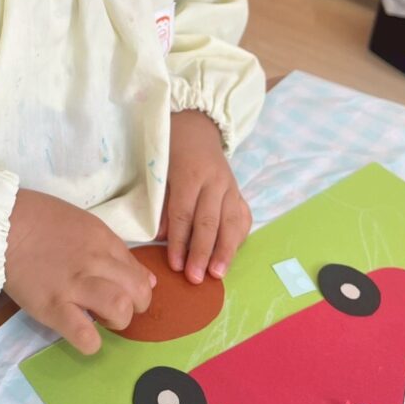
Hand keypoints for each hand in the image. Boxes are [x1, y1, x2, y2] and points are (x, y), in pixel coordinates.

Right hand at [4, 188, 154, 354]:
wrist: (2, 223)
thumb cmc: (41, 221)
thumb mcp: (86, 225)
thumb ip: (116, 251)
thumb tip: (147, 280)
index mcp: (104, 240)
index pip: (139, 272)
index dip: (137, 289)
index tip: (123, 293)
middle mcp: (95, 262)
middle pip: (138, 293)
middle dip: (135, 307)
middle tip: (115, 308)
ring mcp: (74, 285)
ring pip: (120, 310)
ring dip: (117, 321)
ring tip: (101, 319)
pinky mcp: (52, 307)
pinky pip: (84, 334)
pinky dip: (90, 342)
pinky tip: (85, 336)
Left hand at [158, 110, 251, 283]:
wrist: (198, 125)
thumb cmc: (173, 149)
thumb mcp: (161, 170)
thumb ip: (163, 204)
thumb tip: (162, 237)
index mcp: (191, 174)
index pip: (185, 214)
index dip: (180, 242)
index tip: (176, 265)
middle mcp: (215, 182)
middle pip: (209, 222)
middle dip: (202, 253)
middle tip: (196, 278)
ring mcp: (231, 186)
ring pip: (231, 223)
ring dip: (225, 251)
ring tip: (218, 274)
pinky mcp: (239, 191)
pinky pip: (242, 218)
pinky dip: (238, 238)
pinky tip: (232, 255)